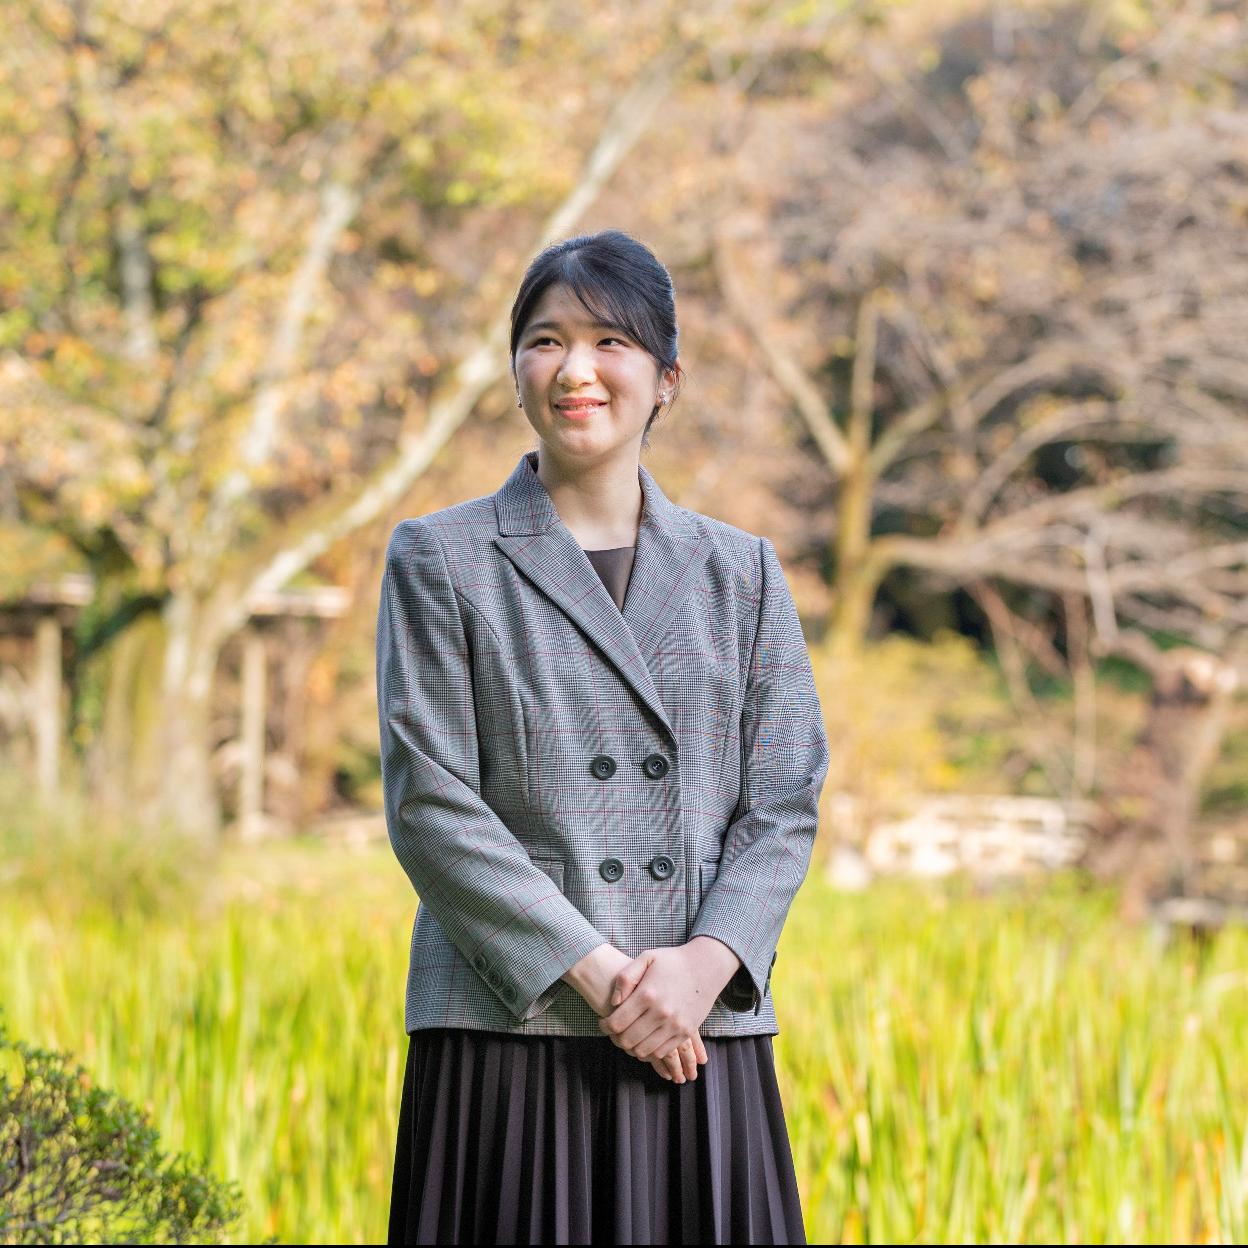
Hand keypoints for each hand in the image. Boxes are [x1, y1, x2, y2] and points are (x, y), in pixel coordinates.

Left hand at [564, 944, 705, 1081]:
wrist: (706, 966)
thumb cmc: (672, 961)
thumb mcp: (646, 958)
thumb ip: (625, 978)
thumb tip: (614, 1002)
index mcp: (647, 994)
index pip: (617, 1023)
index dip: (605, 1026)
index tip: (603, 1022)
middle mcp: (661, 1013)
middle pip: (628, 1040)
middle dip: (615, 1038)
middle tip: (614, 1031)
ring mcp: (675, 1025)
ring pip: (643, 1051)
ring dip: (631, 1047)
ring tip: (628, 1036)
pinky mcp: (686, 1032)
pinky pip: (661, 1052)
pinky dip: (649, 1051)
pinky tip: (645, 1040)